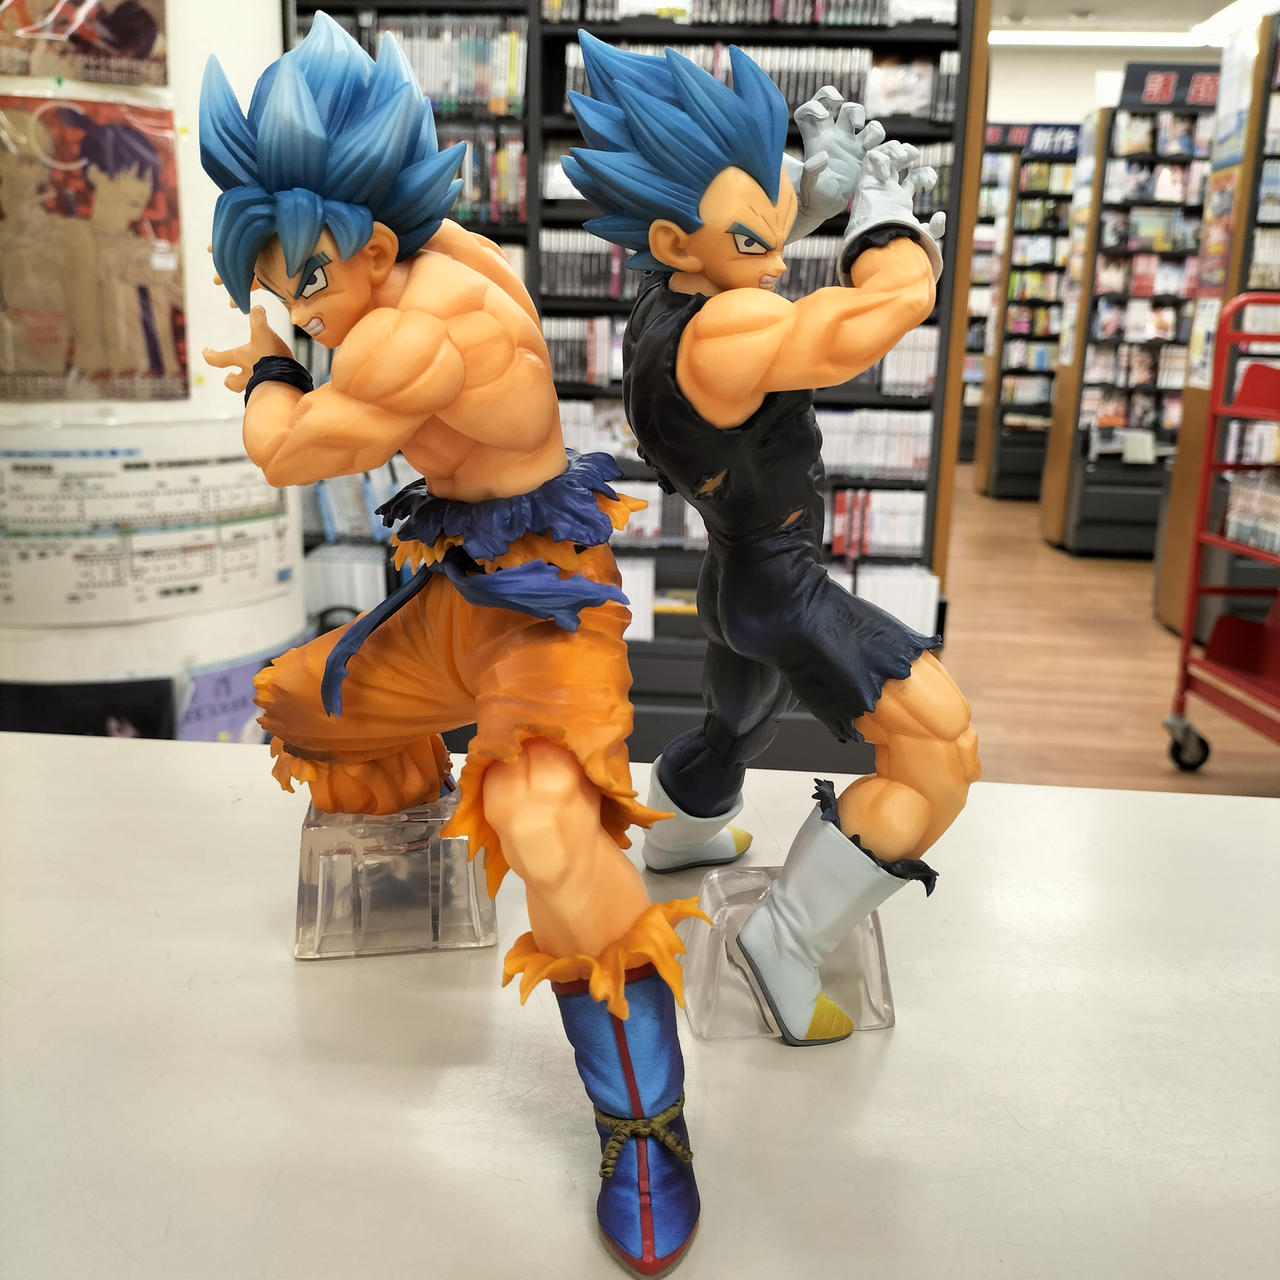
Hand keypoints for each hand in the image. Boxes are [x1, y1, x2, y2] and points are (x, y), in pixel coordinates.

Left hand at [202, 306, 291, 393]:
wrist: (286, 381)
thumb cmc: (270, 357)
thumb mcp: (263, 332)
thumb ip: (258, 319)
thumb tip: (256, 308)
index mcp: (240, 359)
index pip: (217, 359)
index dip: (209, 355)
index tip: (206, 351)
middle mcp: (247, 376)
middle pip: (232, 383)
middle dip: (230, 379)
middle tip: (230, 375)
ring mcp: (260, 387)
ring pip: (249, 389)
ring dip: (248, 386)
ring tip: (254, 382)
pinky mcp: (275, 393)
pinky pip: (267, 393)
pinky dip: (267, 390)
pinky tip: (275, 385)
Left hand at [793, 87, 885, 213]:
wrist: (825, 208)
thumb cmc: (812, 196)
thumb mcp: (807, 187)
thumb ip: (810, 173)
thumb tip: (824, 156)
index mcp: (817, 137)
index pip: (812, 110)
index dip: (816, 104)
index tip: (822, 115)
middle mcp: (836, 136)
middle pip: (846, 108)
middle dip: (853, 109)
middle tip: (856, 124)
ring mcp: (853, 145)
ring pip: (871, 128)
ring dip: (875, 131)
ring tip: (870, 148)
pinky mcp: (867, 158)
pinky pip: (886, 148)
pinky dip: (896, 150)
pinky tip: (902, 158)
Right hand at [841, 141, 945, 280]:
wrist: (879, 243)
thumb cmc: (896, 244)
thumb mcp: (923, 236)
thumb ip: (935, 228)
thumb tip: (941, 214)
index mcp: (900, 202)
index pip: (913, 179)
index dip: (925, 174)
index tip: (930, 183)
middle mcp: (888, 192)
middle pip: (896, 162)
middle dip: (907, 152)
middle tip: (915, 157)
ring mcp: (876, 186)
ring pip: (883, 155)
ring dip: (896, 149)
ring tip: (905, 157)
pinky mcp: (865, 182)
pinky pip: (870, 158)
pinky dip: (881, 156)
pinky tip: (888, 170)